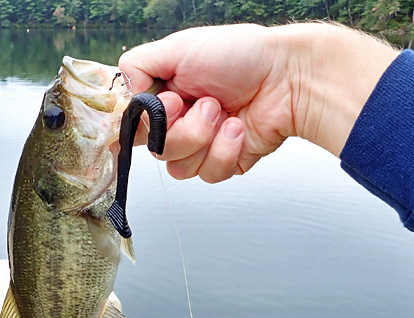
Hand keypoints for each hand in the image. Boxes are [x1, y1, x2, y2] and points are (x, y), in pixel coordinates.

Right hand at [119, 23, 398, 182]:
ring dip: (203, 138)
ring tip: (226, 112)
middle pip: (155, 150)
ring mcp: (202, 145)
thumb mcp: (179, 47)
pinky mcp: (224, 163)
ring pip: (179, 167)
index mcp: (165, 94)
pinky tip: (239, 129)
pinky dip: (224, 151)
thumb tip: (125, 92)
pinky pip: (208, 174)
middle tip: (204, 102)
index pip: (134, 124)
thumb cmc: (243, 56)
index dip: (143, 123)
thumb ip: (139, 64)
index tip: (165, 103)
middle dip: (181, 128)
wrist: (289, 77)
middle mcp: (181, 121)